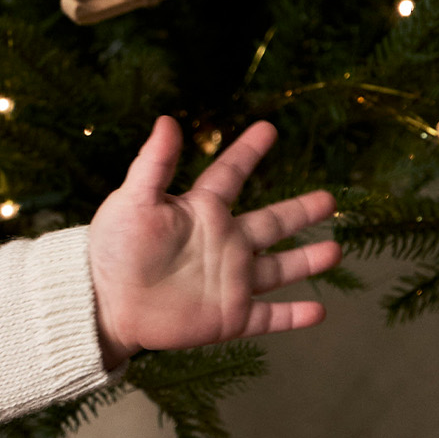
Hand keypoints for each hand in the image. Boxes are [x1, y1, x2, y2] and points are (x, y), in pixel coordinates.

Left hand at [89, 117, 338, 370]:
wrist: (103, 303)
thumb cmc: (112, 249)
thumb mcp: (132, 201)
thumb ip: (154, 163)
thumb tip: (167, 120)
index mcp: (200, 212)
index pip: (230, 174)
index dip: (248, 151)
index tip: (268, 129)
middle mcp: (222, 244)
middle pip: (272, 224)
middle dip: (301, 211)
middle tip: (330, 198)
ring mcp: (229, 281)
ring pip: (279, 269)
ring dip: (307, 260)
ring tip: (336, 249)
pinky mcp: (228, 317)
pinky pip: (269, 316)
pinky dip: (294, 316)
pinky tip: (320, 312)